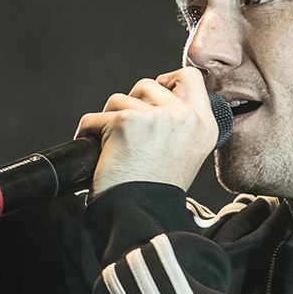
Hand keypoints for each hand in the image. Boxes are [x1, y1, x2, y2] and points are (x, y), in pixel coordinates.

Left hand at [74, 67, 219, 193]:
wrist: (141, 216)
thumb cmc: (156, 192)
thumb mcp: (185, 154)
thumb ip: (179, 124)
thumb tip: (157, 97)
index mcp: (205, 126)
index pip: (190, 77)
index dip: (168, 80)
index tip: (152, 98)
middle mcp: (185, 118)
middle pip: (148, 84)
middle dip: (132, 103)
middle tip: (127, 132)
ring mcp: (155, 118)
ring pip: (119, 99)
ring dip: (110, 119)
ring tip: (115, 148)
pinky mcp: (125, 123)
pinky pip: (94, 118)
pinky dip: (88, 133)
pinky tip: (96, 152)